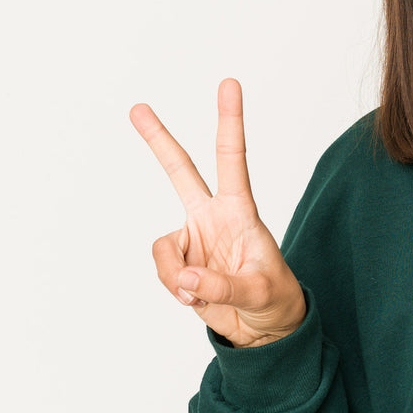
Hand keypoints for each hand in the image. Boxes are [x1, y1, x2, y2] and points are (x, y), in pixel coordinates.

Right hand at [130, 78, 305, 347]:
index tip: (229, 83)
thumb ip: (224, 285)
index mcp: (240, 211)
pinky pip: (164, 272)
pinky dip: (176, 289)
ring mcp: (194, 239)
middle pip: (180, 172)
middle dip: (158, 140)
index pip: (233, 159)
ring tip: (201, 294)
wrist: (264, 328)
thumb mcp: (260, 292)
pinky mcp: (180, 264)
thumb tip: (186, 278)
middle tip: (138, 108)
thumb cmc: (275, 300)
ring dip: (175, 276)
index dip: (230, 121)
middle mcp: (213, 217)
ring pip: (163, 249)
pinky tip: (195, 298)